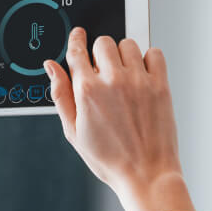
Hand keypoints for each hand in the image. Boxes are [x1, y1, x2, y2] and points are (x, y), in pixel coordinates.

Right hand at [45, 28, 194, 210]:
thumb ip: (61, 95)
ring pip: (128, 44)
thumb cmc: (111, 159)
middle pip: (102, 42)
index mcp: (88, 91)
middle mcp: (113, 81)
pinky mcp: (160, 85)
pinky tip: (143, 74)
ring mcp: (138, 81)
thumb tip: (51, 68)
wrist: (146, 175)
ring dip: (123, 54)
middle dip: (100, 52)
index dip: (75, 39)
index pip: (77, 50)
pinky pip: (154, 53)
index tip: (78, 35)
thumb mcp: (74, 131)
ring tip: (124, 74)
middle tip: (104, 69)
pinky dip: (149, 59)